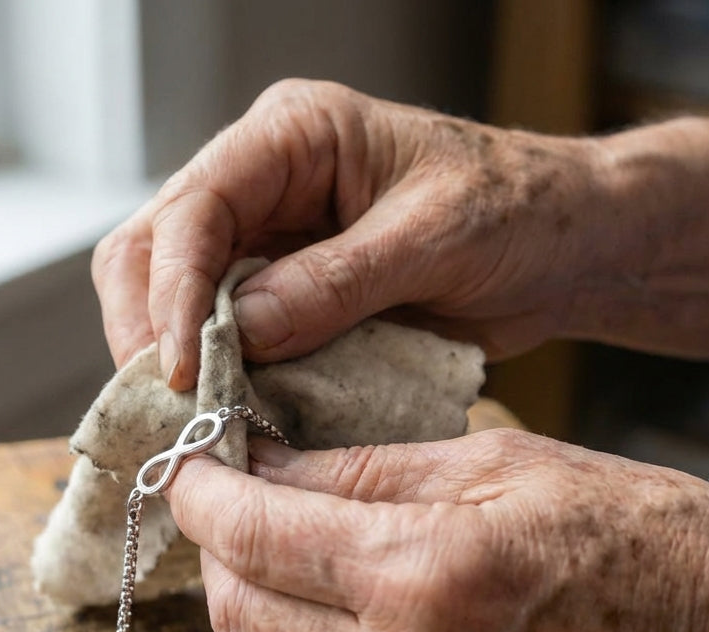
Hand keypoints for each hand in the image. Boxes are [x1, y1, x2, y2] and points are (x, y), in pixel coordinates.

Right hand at [93, 79, 708, 388]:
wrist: (561, 247)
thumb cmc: (518, 211)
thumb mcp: (437, 236)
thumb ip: (337, 281)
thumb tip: (241, 331)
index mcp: (293, 137)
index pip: (194, 208)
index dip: (172, 291)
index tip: (181, 368)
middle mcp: (261, 182)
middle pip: (151, 248)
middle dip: (147, 328)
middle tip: (167, 405)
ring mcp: (264, 240)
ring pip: (167, 295)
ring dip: (169, 358)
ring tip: (189, 418)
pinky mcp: (278, 294)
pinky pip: (216, 334)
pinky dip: (211, 376)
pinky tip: (221, 411)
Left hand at [164, 431, 708, 631]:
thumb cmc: (640, 539)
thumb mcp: (502, 466)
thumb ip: (364, 470)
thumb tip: (263, 466)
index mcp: (429, 574)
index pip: (256, 536)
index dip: (202, 495)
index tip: (188, 468)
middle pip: (240, 617)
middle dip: (218, 553)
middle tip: (235, 507)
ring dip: (258, 616)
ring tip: (292, 565)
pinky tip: (347, 627)